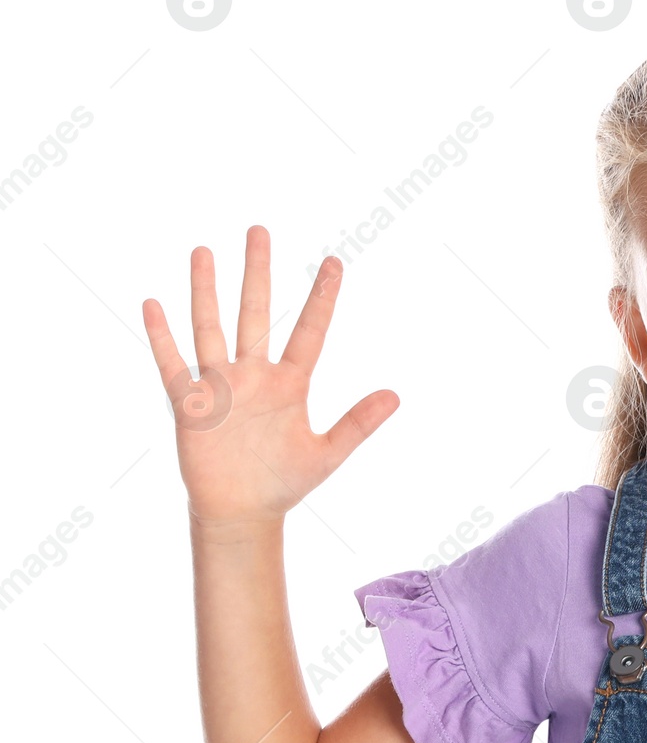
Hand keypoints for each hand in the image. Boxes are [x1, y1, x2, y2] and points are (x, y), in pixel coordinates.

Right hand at [142, 225, 398, 527]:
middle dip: (258, 273)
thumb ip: (359, 423)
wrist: (242, 511)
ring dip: (206, 292)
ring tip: (205, 252)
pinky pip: (172, 365)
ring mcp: (221, 386)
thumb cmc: (284, 481)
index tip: (334, 262)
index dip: (322, 298)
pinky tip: (153, 304)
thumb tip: (397, 395)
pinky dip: (162, 337)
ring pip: (211, 328)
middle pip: (256, 314)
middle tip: (260, 230)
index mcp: (289, 384)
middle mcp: (254, 375)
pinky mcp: (190, 404)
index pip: (310, 331)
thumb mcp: (328, 453)